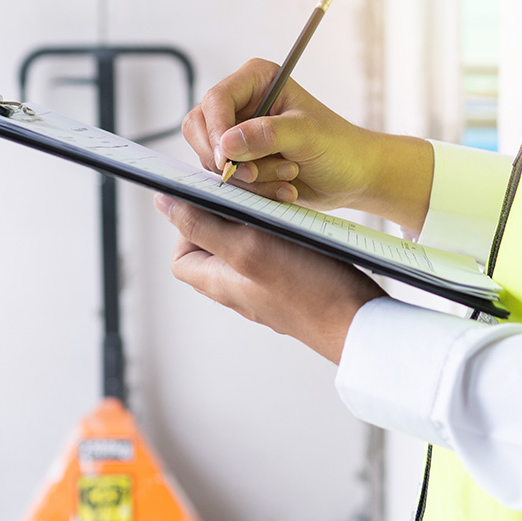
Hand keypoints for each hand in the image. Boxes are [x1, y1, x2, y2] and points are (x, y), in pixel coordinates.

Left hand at [156, 194, 385, 362]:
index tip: (215, 201)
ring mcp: (266, 289)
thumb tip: (163, 203)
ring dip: (258, 222)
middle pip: (214, 246)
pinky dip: (282, 233)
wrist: (358, 320)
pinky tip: (301, 227)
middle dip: (227, 216)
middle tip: (251, 200)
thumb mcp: (246, 247)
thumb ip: (201, 225)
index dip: (189, 223)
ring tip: (279, 210)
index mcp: (218, 282)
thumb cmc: (307, 289)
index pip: (182, 253)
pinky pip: (275, 253)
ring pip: (247, 247)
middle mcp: (238, 288)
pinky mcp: (292, 284)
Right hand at [184, 58, 433, 231]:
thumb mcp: (308, 137)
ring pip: (210, 158)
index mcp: (257, 80)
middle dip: (228, 159)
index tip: (226, 161)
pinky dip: (251, 190)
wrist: (352, 176)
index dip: (216, 131)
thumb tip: (226, 144)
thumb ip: (268, 135)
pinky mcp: (240, 161)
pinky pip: (224, 179)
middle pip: (200, 128)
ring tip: (287, 177)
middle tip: (256, 174)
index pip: (216, 99)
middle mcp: (242, 103)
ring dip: (247, 178)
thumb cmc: (339, 147)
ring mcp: (238, 134)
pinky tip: (282, 189)